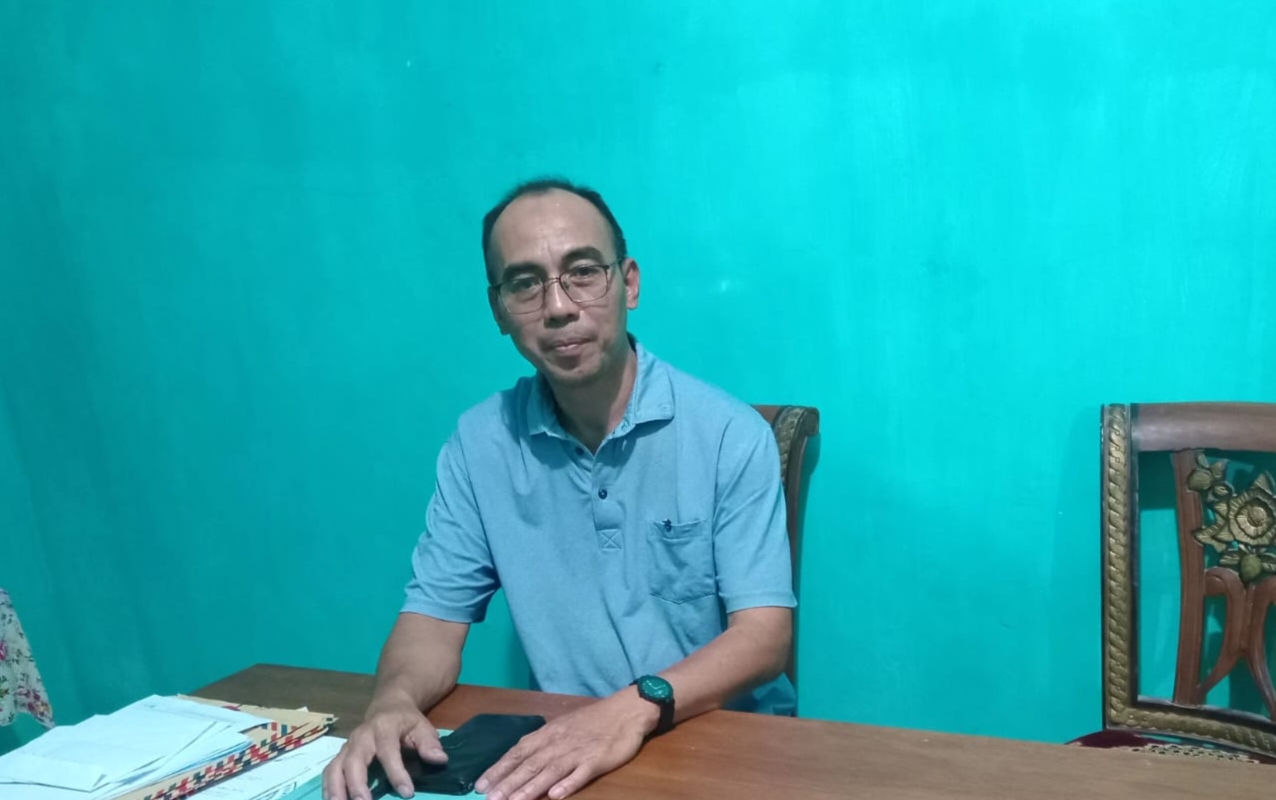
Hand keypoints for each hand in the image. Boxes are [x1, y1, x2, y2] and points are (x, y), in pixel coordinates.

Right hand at [322, 697, 447, 799]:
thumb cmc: (406, 720)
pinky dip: (328, 788)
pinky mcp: (340, 755)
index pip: (388, 751)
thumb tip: (439, 759)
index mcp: (384, 727)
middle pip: (354, 760)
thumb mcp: (422, 726)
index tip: (407, 793)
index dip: (396, 772)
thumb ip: (429, 743)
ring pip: (335, 767)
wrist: (387, 705)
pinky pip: (329, 771)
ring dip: (335, 789)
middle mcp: (361, 736)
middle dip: (357, 784)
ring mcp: (348, 746)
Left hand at [475, 692, 656, 799]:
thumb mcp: (563, 727)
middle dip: (508, 782)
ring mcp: (578, 751)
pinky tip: (556, 796)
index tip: (481, 784)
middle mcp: (559, 742)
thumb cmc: (592, 720)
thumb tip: (521, 760)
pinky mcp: (597, 760)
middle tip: (490, 798)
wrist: (626, 710)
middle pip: (530, 764)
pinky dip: (568, 784)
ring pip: (550, 771)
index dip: (500, 768)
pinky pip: (580, 773)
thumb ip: (544, 743)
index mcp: (549, 734)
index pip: (519, 752)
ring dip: (531, 788)